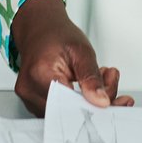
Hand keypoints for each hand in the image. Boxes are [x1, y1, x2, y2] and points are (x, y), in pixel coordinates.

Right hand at [10, 0, 129, 117]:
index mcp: (41, 73)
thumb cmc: (57, 35)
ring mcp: (29, 98)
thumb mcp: (81, 50)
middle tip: (110, 83)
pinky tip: (87, 88)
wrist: (39, 28)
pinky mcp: (34, 102)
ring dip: (87, 102)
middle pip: (68, 111)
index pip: (70, 103)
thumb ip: (92, 77)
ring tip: (99, 79)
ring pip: (65, 114)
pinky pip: (60, 111)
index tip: (112, 101)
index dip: (93, 106)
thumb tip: (102, 101)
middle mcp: (30, 89)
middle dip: (94, 103)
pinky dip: (76, 103)